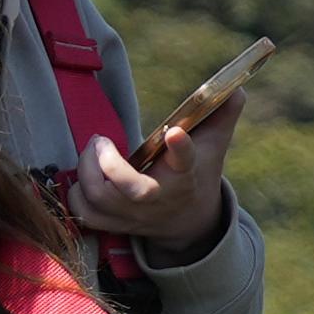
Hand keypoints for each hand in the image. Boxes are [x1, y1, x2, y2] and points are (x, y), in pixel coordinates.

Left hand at [71, 108, 236, 264]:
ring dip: (87, 172)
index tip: (175, 132)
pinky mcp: (114, 225)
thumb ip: (221, 117)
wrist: (187, 222)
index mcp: (186, 177)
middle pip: (133, 190)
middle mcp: (160, 199)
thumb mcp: (213, 148)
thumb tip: (236, 89)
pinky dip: (77, 193)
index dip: (181, 148)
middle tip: (102, 141)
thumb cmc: (196, 175)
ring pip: (100, 200)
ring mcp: (135, 215)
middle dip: (109, 164)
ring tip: (92, 150)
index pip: (186, 162)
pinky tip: (85, 174)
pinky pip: (84, 214)